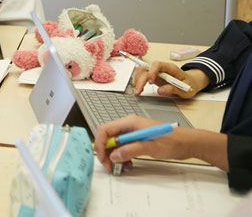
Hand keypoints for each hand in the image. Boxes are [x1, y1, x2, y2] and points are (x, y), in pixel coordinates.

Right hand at [93, 115, 228, 172]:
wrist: (188, 143)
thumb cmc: (174, 141)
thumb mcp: (151, 147)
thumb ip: (131, 150)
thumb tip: (114, 155)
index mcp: (130, 122)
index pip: (105, 130)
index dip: (100, 144)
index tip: (103, 157)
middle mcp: (129, 125)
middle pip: (107, 136)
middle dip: (105, 151)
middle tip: (109, 166)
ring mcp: (132, 132)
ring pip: (114, 143)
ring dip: (113, 155)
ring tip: (119, 167)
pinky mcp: (136, 139)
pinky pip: (122, 147)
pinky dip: (121, 156)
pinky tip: (128, 164)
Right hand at [131, 62, 208, 98]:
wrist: (191, 82)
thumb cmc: (189, 84)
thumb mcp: (184, 89)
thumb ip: (173, 89)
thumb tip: (160, 90)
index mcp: (170, 68)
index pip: (157, 65)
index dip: (152, 72)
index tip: (150, 82)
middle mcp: (161, 68)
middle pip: (146, 69)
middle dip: (140, 80)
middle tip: (138, 91)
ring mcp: (156, 71)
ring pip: (141, 71)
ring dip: (137, 80)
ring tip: (137, 91)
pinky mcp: (152, 76)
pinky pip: (141, 75)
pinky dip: (138, 81)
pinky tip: (139, 88)